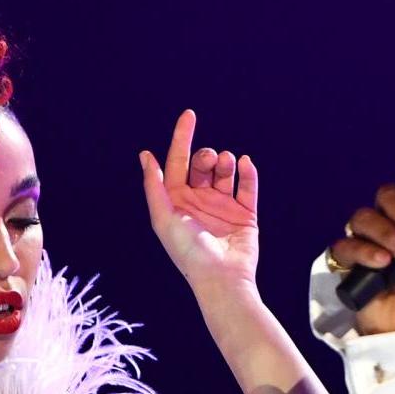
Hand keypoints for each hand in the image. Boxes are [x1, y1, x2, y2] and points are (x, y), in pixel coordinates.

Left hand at [140, 110, 257, 292]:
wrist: (221, 277)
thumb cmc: (188, 252)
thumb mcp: (163, 219)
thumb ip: (154, 186)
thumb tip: (146, 156)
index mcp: (177, 201)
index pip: (178, 162)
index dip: (181, 138)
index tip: (189, 115)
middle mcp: (199, 201)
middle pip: (202, 164)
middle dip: (206, 155)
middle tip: (209, 159)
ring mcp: (223, 206)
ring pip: (225, 171)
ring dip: (225, 161)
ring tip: (227, 163)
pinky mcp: (245, 213)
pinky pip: (248, 186)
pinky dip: (248, 172)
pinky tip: (245, 163)